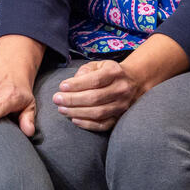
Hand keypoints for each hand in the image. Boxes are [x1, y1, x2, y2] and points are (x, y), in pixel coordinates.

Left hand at [54, 34, 189, 131]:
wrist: (133, 81)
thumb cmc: (109, 72)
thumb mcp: (98, 65)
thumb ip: (84, 71)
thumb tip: (71, 85)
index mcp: (115, 72)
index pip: (95, 80)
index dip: (77, 85)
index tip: (61, 87)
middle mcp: (121, 89)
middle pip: (95, 98)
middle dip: (72, 100)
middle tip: (56, 99)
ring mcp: (122, 105)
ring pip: (98, 112)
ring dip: (77, 112)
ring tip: (61, 109)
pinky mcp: (120, 117)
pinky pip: (103, 125)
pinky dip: (88, 124)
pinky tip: (74, 119)